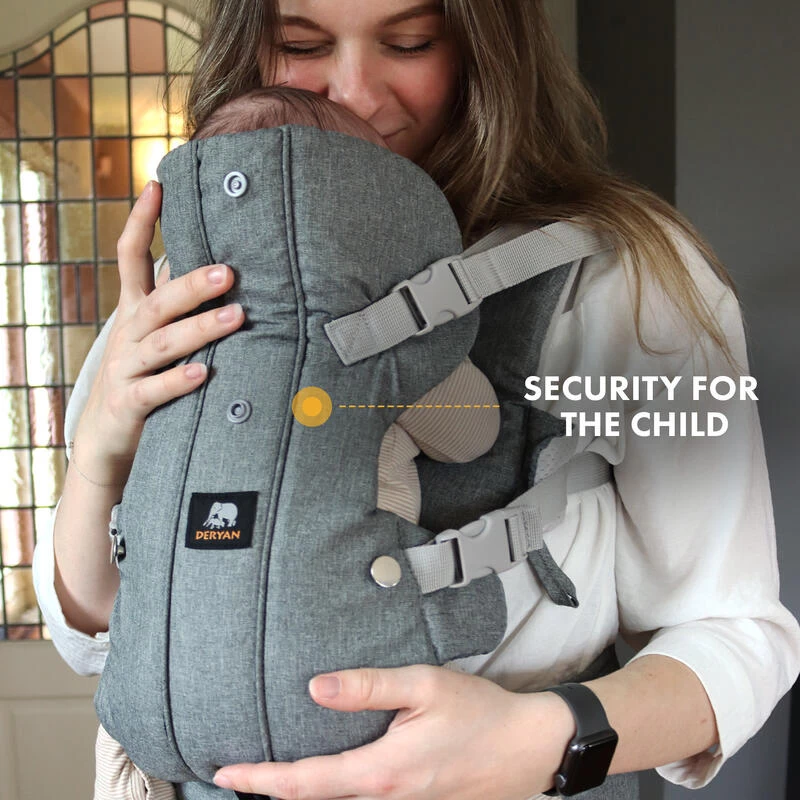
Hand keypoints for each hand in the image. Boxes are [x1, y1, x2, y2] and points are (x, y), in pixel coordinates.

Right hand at [72, 180, 244, 484]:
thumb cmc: (144, 376)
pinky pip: (154, 390)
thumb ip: (180, 306)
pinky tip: (203, 373)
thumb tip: (225, 270)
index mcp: (134, 311)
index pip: (129, 257)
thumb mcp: (155, 335)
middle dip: (191, 284)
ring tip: (236, 318)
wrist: (106, 436)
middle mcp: (128, 334)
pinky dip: (177, 380)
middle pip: (156, 301)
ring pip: (162, 343)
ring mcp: (125, 368)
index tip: (158, 185)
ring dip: (199, 329)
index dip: (141, 221)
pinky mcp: (129, 403)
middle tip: (229, 272)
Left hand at [213, 665, 574, 799]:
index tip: (225, 774)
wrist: (528, 749)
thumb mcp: (423, 686)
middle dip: (274, 790)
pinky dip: (335, 793)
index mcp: (382, 772)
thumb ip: (368, 687)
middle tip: (237, 777)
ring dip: (303, 793)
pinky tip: (330, 777)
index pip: (306, 783)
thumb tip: (315, 689)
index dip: (261, 780)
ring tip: (273, 776)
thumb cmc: (479, 714)